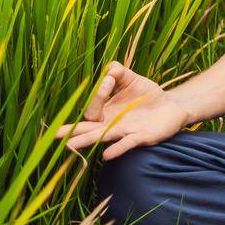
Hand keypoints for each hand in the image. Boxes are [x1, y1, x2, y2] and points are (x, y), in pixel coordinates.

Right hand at [53, 61, 189, 159]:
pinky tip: (106, 155)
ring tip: (70, 146)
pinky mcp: (141, 137)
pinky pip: (126, 144)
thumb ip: (120, 72)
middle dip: (70, 131)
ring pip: (101, 137)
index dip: (98, 93)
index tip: (110, 80)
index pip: (92, 106)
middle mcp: (111, 124)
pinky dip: (117, 149)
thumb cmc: (147, 95)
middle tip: (53, 135)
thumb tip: (110, 69)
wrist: (171, 106)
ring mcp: (124, 132)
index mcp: (106, 111)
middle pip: (88, 128)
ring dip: (86, 141)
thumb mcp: (132, 79)